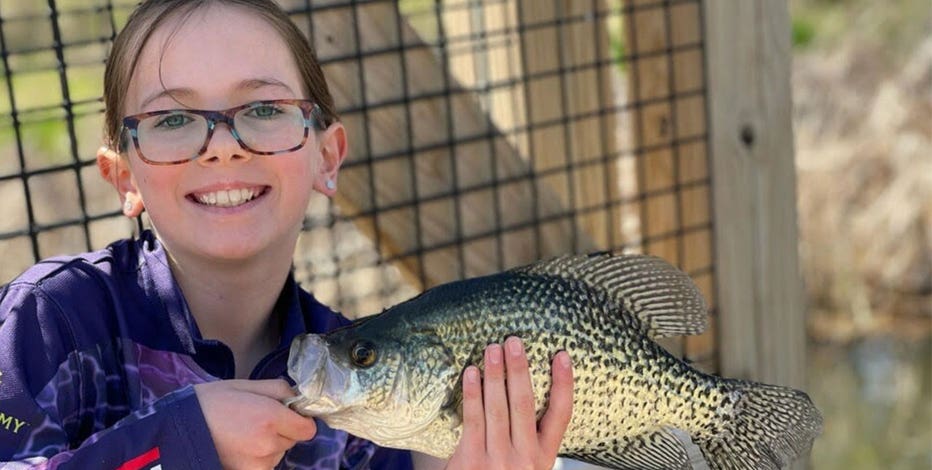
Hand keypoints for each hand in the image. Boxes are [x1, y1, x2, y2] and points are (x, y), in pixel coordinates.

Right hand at [194, 379, 316, 469]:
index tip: (288, 414)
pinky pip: (266, 465)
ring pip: (279, 454)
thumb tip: (298, 399)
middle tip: (259, 419)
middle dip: (283, 430)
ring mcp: (258, 464)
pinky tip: (241, 447)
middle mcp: (268, 444)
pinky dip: (260, 458)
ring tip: (245, 433)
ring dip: (270, 445)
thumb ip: (280, 390)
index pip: (308, 429)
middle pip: (293, 440)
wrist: (180, 427)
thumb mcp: (248, 384)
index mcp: (271, 417)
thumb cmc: (212, 401)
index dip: (300, 420)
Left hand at [446, 337, 573, 469]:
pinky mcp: (471, 460)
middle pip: (525, 405)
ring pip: (498, 408)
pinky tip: (471, 373)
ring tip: (492, 348)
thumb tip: (521, 387)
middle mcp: (525, 458)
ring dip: (495, 375)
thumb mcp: (525, 464)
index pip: (561, 415)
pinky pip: (473, 419)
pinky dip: (472, 393)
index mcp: (544, 456)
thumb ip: (527, 437)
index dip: (563, 384)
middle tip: (514, 341)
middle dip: (520, 370)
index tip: (563, 355)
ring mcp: (498, 459)